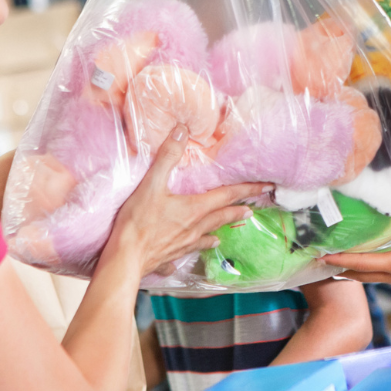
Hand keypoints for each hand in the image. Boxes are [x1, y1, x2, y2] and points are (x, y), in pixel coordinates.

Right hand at [101, 126, 269, 276]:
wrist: (125, 259)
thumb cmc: (137, 222)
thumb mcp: (151, 184)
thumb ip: (167, 157)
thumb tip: (181, 131)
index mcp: (194, 209)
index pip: (227, 195)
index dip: (248, 189)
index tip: (265, 187)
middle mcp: (195, 228)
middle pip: (222, 216)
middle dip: (238, 209)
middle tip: (252, 208)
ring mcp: (185, 244)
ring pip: (208, 234)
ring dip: (220, 228)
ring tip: (227, 230)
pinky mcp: (172, 255)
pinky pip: (189, 251)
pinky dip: (198, 246)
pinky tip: (197, 249)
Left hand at [324, 180, 390, 315]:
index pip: (360, 262)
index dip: (339, 258)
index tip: (319, 257)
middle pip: (360, 274)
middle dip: (341, 268)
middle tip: (323, 262)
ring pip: (371, 275)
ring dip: (356, 269)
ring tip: (342, 261)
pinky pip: (385, 274)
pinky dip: (373, 268)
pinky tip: (376, 260)